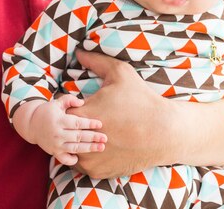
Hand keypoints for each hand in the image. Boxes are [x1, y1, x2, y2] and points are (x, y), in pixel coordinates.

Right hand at [28, 95, 106, 165]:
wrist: (31, 124)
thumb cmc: (49, 111)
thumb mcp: (57, 102)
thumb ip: (69, 100)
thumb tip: (82, 102)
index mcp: (59, 120)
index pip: (76, 123)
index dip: (89, 124)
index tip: (100, 124)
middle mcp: (57, 133)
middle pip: (78, 137)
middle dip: (93, 137)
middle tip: (105, 138)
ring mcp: (55, 144)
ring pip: (74, 148)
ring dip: (89, 148)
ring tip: (101, 147)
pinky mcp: (53, 152)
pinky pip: (64, 159)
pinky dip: (72, 160)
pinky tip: (81, 157)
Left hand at [66, 49, 175, 177]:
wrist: (164, 132)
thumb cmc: (142, 100)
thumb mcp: (121, 73)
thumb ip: (96, 61)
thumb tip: (79, 52)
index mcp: (82, 115)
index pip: (60, 112)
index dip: (70, 108)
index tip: (82, 106)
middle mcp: (80, 140)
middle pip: (64, 132)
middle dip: (72, 126)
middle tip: (90, 119)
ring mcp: (88, 159)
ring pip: (70, 150)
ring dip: (77, 142)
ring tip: (93, 133)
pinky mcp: (97, 172)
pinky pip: (83, 164)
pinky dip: (88, 156)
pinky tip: (103, 145)